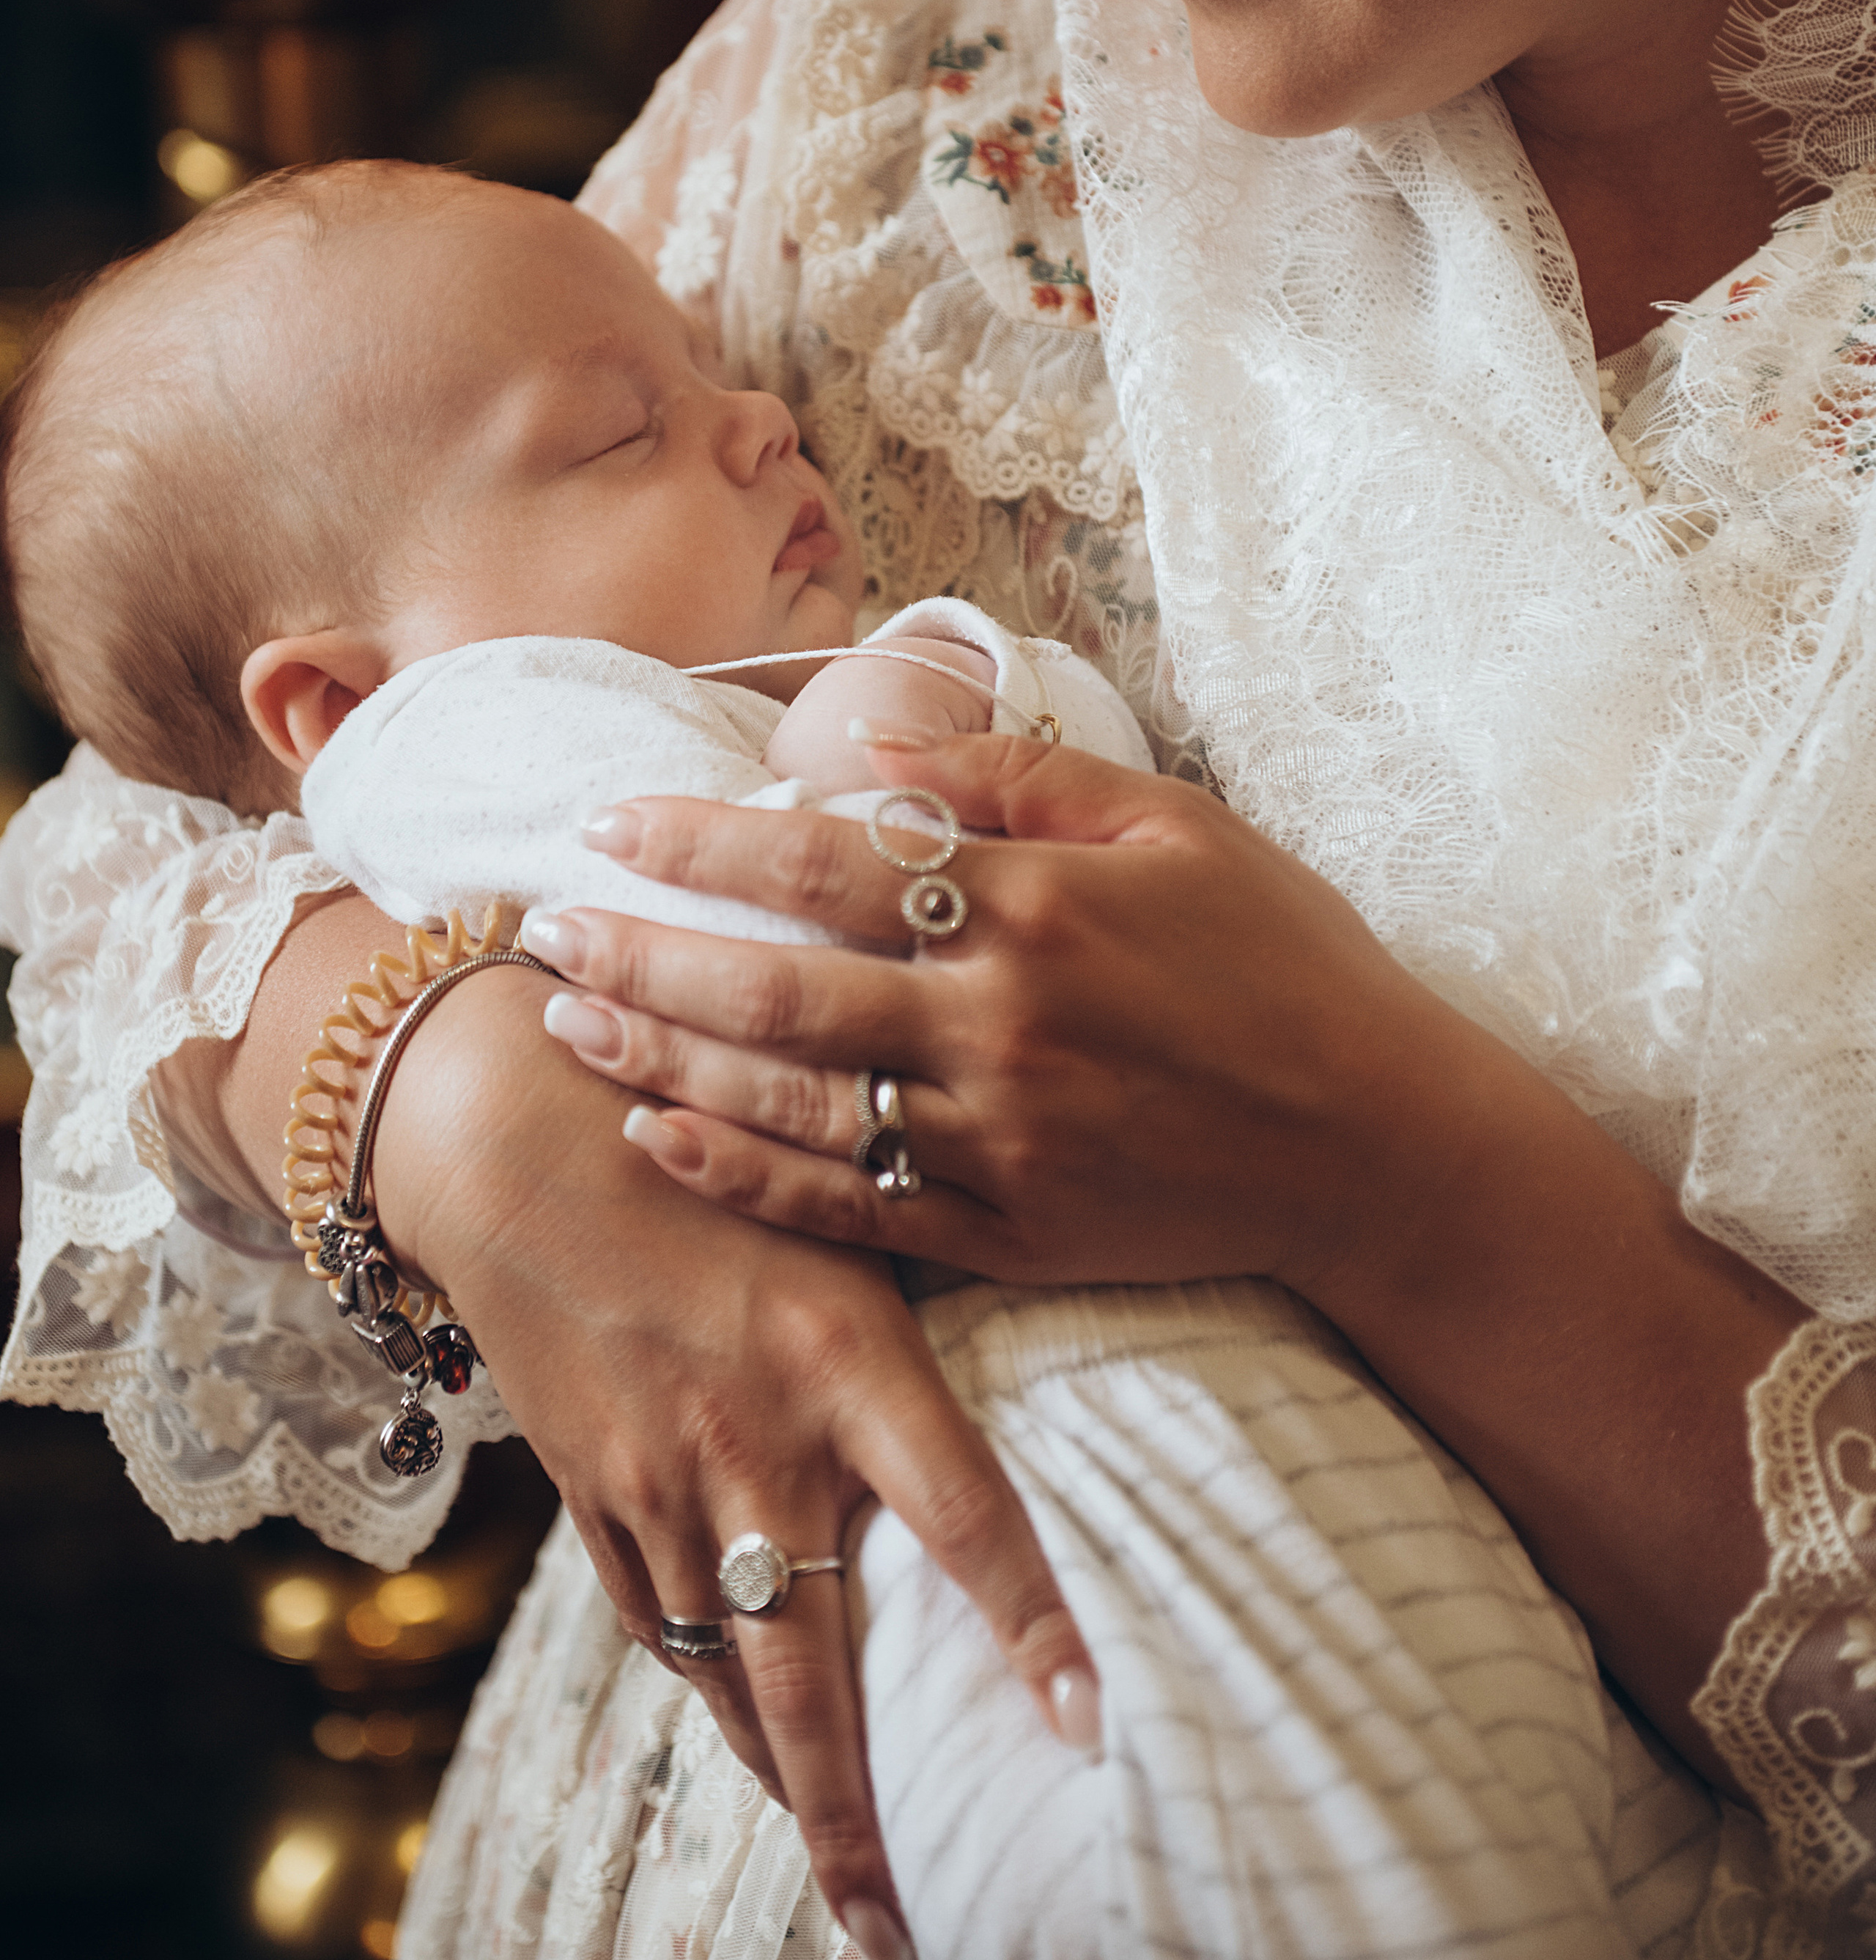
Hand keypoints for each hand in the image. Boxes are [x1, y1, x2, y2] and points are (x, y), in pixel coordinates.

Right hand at [369, 966, 1099, 1959]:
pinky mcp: (592, 1494)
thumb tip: (1037, 1398)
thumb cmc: (711, 1150)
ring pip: (731, 1680)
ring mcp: (659, 1482)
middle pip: (813, 1673)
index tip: (1094, 1728)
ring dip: (791, 1786)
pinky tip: (757, 1753)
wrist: (509, 1138)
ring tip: (856, 1884)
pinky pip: (659, 1632)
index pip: (967, 1514)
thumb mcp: (839, 1210)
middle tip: (911, 1928)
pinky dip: (712, 1704)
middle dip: (859, 1820)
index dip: (1035, 1625)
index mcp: (844, 1355)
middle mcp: (754, 1440)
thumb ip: (918, 1316)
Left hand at [527, 735, 1489, 1301]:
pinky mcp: (1010, 1234)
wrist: (1378, 1145)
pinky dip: (742, 1177)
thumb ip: (1024, 780)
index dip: (702, 840)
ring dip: (660, 1059)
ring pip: (787, 1103)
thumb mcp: (1175, 826)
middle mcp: (1001, 1024)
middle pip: (774, 988)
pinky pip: (845, 1208)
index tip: (610, 823)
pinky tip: (659, 1138)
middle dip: (643, 952)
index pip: (825, 861)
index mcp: (1037, 907)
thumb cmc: (1282, 959)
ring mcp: (1000, 1141)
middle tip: (542, 926)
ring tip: (567, 1019)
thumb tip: (884, 743)